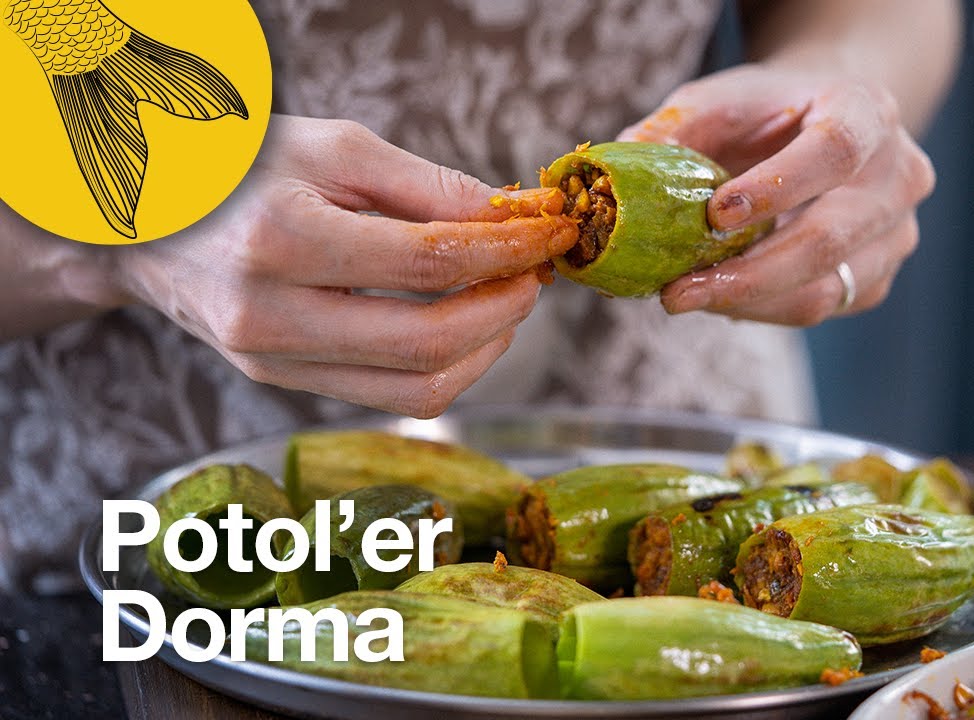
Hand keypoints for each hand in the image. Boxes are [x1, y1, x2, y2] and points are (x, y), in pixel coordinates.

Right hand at [109, 115, 576, 416]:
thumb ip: (428, 187)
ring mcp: (271, 361)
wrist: (146, 218)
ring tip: (505, 297)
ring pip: (416, 389)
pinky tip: (462, 323)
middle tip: (535, 273)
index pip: (432, 264)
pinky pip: (387, 395)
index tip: (552, 234)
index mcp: (283, 239)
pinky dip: (443, 365)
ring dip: (484, 349)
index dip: (508, 251)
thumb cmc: (241, 167)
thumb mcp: (334, 148)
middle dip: (506, 310)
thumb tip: (512, 220)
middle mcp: (270, 315)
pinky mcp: (279, 382)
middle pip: (430, 344)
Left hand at [621, 64, 935, 325]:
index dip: (777, 187)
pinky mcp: (876, 278)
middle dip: (745, 274)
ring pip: (824, 290)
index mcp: (867, 111)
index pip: (834, 152)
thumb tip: (615, 174)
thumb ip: (674, 131)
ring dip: (745, 302)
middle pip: (829, 239)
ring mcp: (896, 233)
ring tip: (683, 296)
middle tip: (676, 293)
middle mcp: (898, 175)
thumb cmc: (770, 110)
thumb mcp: (721, 99)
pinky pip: (817, 308)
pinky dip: (759, 309)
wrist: (828, 124)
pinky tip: (718, 294)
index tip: (714, 215)